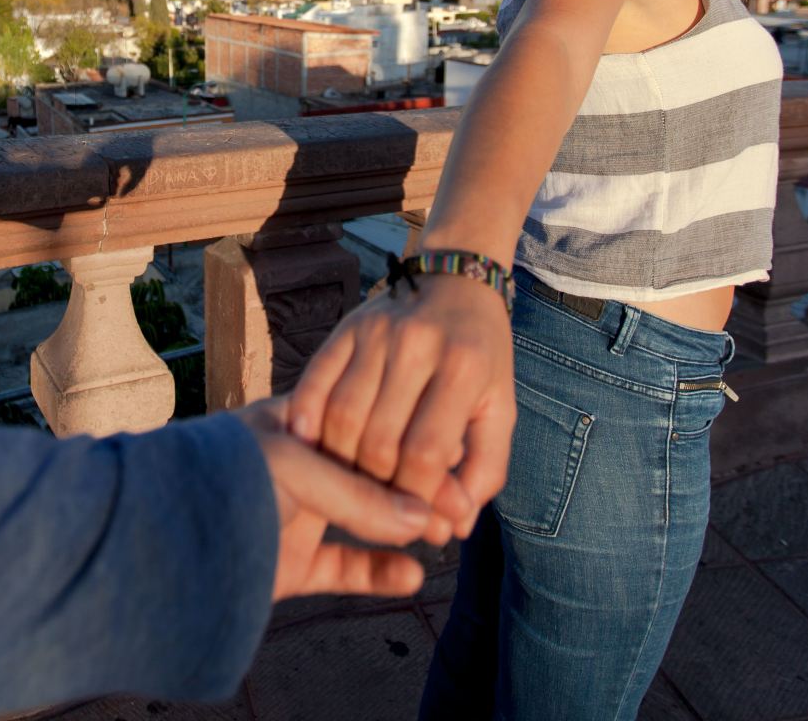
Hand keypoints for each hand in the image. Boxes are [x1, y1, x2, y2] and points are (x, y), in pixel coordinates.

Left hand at [236, 399, 446, 600]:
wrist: (160, 546)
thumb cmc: (219, 483)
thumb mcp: (290, 465)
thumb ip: (355, 491)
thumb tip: (420, 517)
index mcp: (292, 422)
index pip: (365, 422)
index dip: (408, 437)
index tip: (453, 456)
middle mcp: (297, 465)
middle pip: (372, 472)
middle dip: (417, 488)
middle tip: (460, 508)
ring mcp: (294, 514)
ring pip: (364, 518)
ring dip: (406, 527)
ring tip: (443, 536)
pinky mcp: (289, 564)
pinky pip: (343, 567)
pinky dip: (377, 572)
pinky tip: (411, 576)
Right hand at [286, 275, 515, 536]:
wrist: (456, 280)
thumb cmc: (481, 356)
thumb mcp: (499, 409)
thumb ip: (485, 470)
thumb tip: (455, 526)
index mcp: (463, 367)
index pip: (426, 452)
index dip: (415, 499)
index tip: (413, 520)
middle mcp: (416, 346)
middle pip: (379, 441)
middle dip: (378, 488)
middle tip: (380, 507)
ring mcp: (375, 333)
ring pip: (342, 418)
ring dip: (342, 463)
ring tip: (352, 484)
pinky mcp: (344, 327)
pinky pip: (314, 383)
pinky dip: (307, 420)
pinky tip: (313, 446)